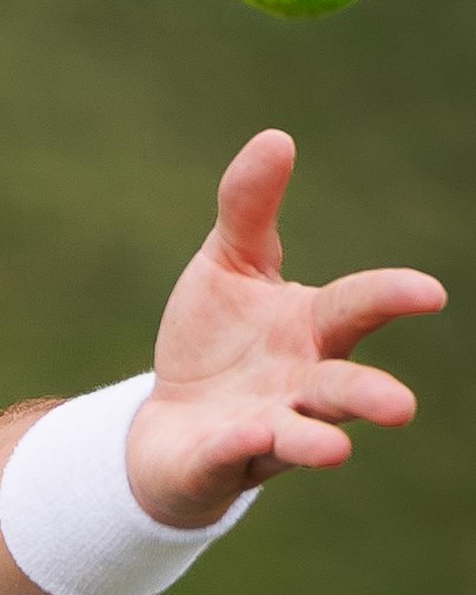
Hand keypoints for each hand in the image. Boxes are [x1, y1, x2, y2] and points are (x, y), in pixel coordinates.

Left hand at [125, 130, 446, 527]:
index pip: (357, 308)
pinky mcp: (218, 459)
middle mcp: (300, 384)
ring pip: (298, 436)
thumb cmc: (214, 340)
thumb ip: (249, 210)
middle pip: (342, 387)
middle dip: (369, 395)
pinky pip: (229, 454)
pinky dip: (236, 446)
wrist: (167, 422)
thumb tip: (276, 136)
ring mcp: (264, 426)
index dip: (390, 298)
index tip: (428, 292)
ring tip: (336, 450)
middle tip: (400, 407)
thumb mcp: (226, 265)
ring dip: (314, 441)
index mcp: (310, 329)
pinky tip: (243, 435)